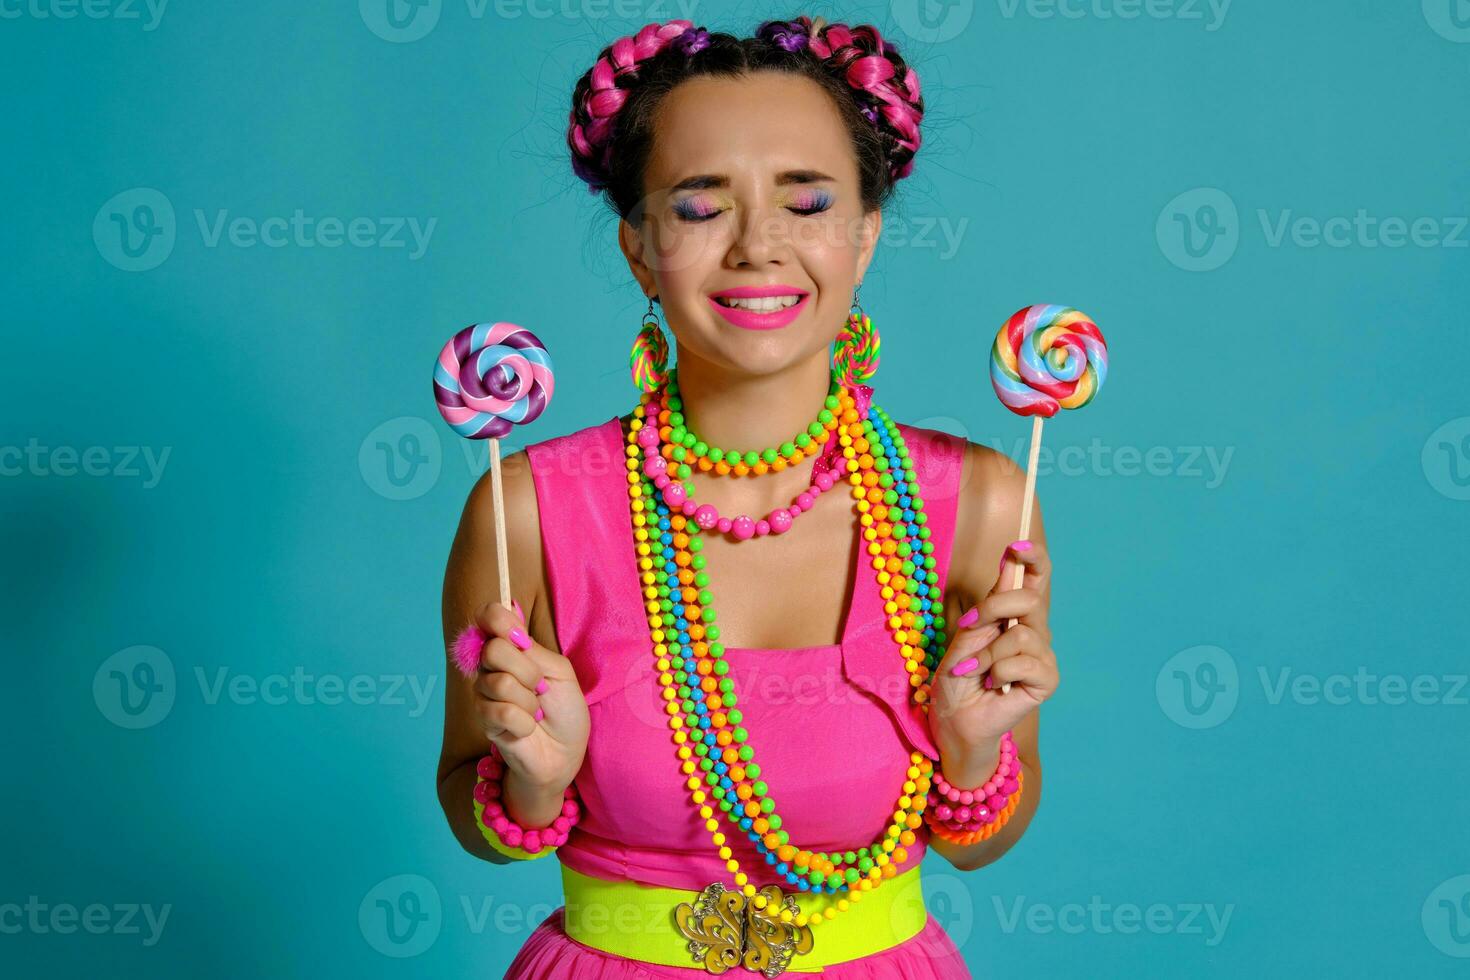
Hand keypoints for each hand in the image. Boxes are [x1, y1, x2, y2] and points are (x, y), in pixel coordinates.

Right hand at [466, 600, 589, 793]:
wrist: (564, 751)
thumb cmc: (564, 709)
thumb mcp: (558, 670)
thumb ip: (531, 647)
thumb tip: (510, 607)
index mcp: (510, 647)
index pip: (488, 616)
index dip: (498, 620)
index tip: (520, 638)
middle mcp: (491, 666)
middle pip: (493, 649)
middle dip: (527, 671)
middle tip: (541, 687)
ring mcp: (484, 693)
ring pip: (499, 683)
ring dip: (529, 701)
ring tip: (537, 712)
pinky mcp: (484, 720)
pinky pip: (502, 712)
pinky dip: (524, 722)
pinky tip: (528, 728)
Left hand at [928, 540, 1058, 778]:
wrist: (954, 720)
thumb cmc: (957, 679)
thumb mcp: (967, 633)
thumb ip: (990, 603)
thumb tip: (1009, 564)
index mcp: (1013, 616)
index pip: (1035, 579)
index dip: (1033, 558)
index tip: (1016, 547)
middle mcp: (1033, 632)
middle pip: (1030, 600)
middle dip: (994, 607)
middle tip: (969, 624)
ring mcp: (1042, 656)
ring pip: (1022, 634)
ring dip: (988, 653)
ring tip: (974, 670)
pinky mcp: (1046, 681)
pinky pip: (1025, 662)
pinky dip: (998, 672)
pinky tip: (991, 685)